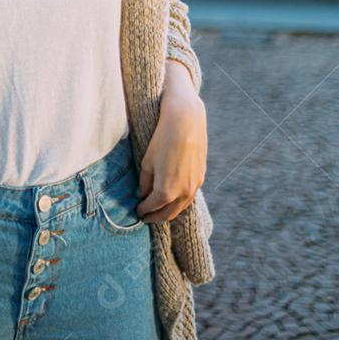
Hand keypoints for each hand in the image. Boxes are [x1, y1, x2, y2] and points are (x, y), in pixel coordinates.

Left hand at [135, 67, 206, 224]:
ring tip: (159, 212)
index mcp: (166, 191)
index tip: (137, 210)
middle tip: (146, 218)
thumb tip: (142, 195)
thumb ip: (144, 182)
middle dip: (156, 217)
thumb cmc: (162, 139)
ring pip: (181, 207)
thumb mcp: (147, 161)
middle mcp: (182, 193)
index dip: (143, 210)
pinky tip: (173, 199)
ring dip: (169, 212)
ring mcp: (194, 186)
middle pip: (168, 213)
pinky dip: (180, 202)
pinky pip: (189, 197)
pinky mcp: (201, 177)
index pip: (151, 207)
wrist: (186, 122)